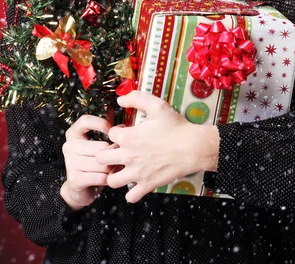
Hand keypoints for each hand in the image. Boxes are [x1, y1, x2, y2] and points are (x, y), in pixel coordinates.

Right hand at [60, 111, 116, 210]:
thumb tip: (122, 125)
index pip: (85, 121)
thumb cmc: (92, 162)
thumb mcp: (97, 144)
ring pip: (102, 163)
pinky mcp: (74, 179)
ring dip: (112, 168)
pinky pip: (100, 177)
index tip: (112, 131)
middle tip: (118, 158)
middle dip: (113, 154)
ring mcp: (70, 163)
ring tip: (113, 168)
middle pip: (100, 147)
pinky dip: (108, 179)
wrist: (79, 189)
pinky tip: (109, 178)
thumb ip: (107, 132)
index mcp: (73, 133)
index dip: (101, 124)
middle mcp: (69, 146)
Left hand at [96, 91, 219, 203]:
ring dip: (114, 174)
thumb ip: (136, 98)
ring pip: (111, 181)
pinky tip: (136, 182)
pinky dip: (130, 192)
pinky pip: (130, 196)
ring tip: (123, 168)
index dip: (117, 132)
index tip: (126, 132)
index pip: (109, 134)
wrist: (193, 147)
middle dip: (107, 153)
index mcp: (128, 137)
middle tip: (118, 151)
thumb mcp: (157, 105)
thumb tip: (120, 99)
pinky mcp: (147, 185)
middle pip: (101, 158)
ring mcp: (137, 173)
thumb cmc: (176, 126)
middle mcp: (129, 156)